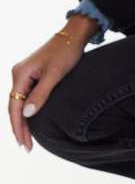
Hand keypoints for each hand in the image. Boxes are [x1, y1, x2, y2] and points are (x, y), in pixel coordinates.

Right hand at [8, 16, 96, 151]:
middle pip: (13, 106)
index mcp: (20, 74)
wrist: (72, 36)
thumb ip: (41, 94)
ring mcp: (24, 75)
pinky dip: (27, 111)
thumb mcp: (55, 74)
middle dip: (19, 128)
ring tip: (27, 140)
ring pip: (18, 103)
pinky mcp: (31, 75)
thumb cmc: (66, 53)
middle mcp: (18, 74)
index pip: (14, 106)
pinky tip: (31, 122)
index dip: (18, 126)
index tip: (23, 143)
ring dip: (22, 122)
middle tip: (26, 147)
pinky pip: (25, 97)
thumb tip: (26, 114)